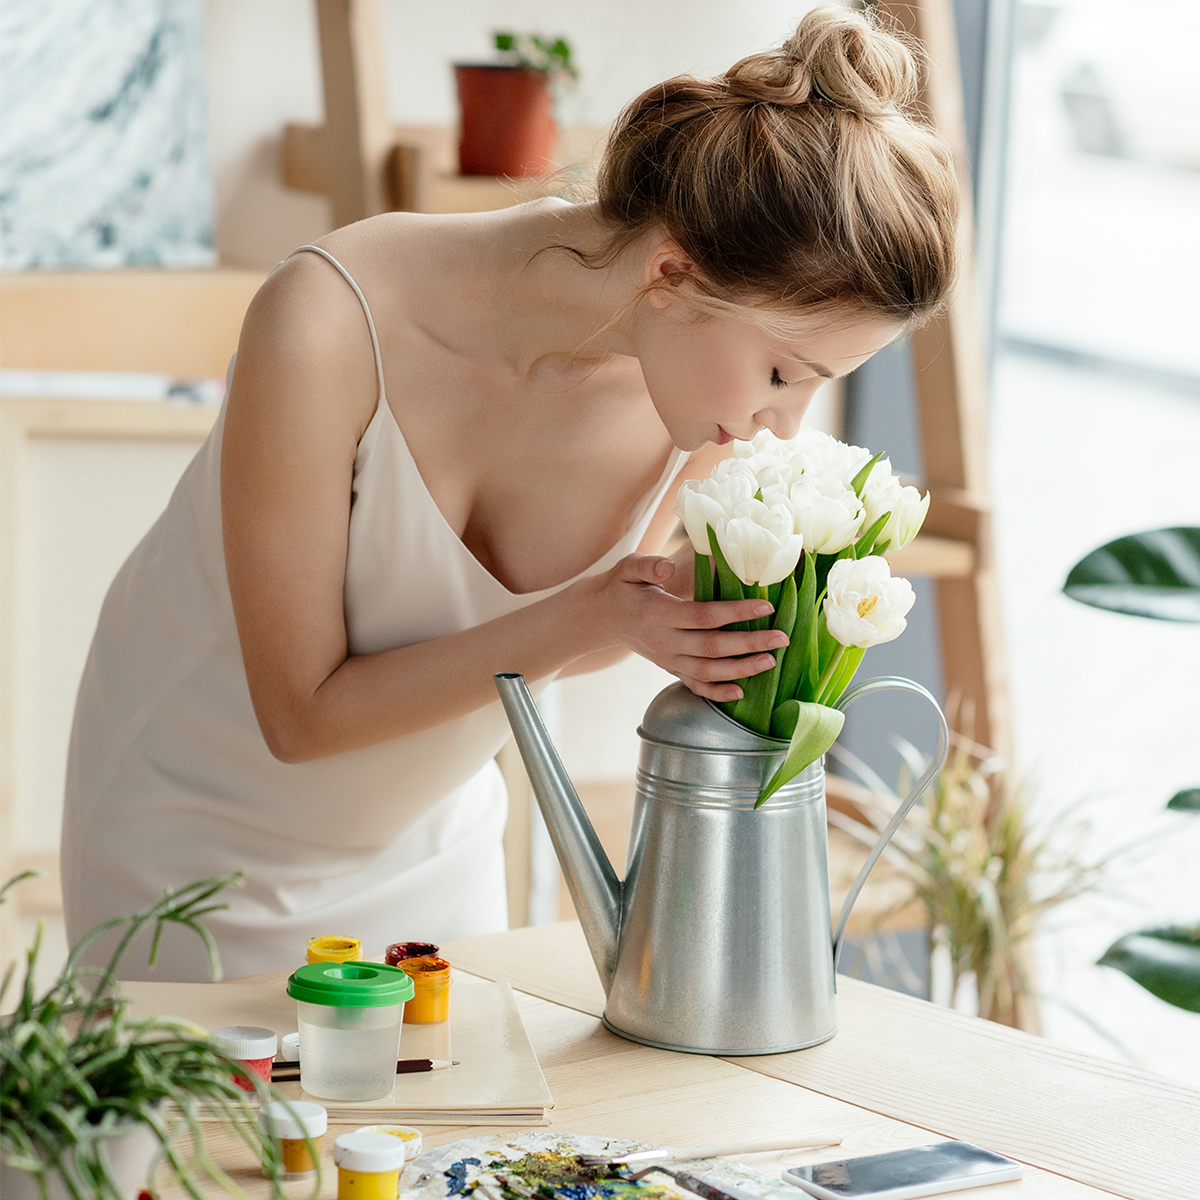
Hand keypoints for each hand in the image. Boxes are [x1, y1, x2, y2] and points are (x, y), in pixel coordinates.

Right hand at [581, 554, 788, 701]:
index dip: (736, 612)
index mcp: (658, 614)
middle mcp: (664, 642)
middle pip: (712, 648)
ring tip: (770, 662)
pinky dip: (717, 693)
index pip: (703, 616)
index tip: (766, 606)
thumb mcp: (627, 568)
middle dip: (750, 644)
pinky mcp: (669, 668)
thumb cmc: (621, 587)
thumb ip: (647, 565)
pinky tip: (741, 692)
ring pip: (708, 672)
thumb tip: (669, 567)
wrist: (600, 618)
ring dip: (741, 670)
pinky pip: (694, 686)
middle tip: (781, 639)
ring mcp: (667, 659)